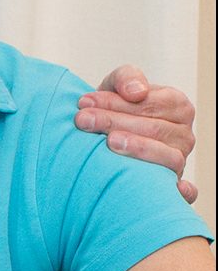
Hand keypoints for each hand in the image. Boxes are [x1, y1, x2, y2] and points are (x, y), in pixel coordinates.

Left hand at [76, 64, 197, 203]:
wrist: (107, 129)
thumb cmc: (116, 106)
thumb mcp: (118, 84)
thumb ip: (126, 78)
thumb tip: (136, 92)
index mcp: (177, 105)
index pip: (150, 103)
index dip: (117, 103)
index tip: (85, 102)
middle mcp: (184, 134)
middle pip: (155, 129)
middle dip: (114, 123)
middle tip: (83, 120)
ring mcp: (180, 160)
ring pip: (167, 157)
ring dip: (138, 149)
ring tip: (108, 142)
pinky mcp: (175, 183)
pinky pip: (186, 191)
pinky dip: (182, 190)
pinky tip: (169, 187)